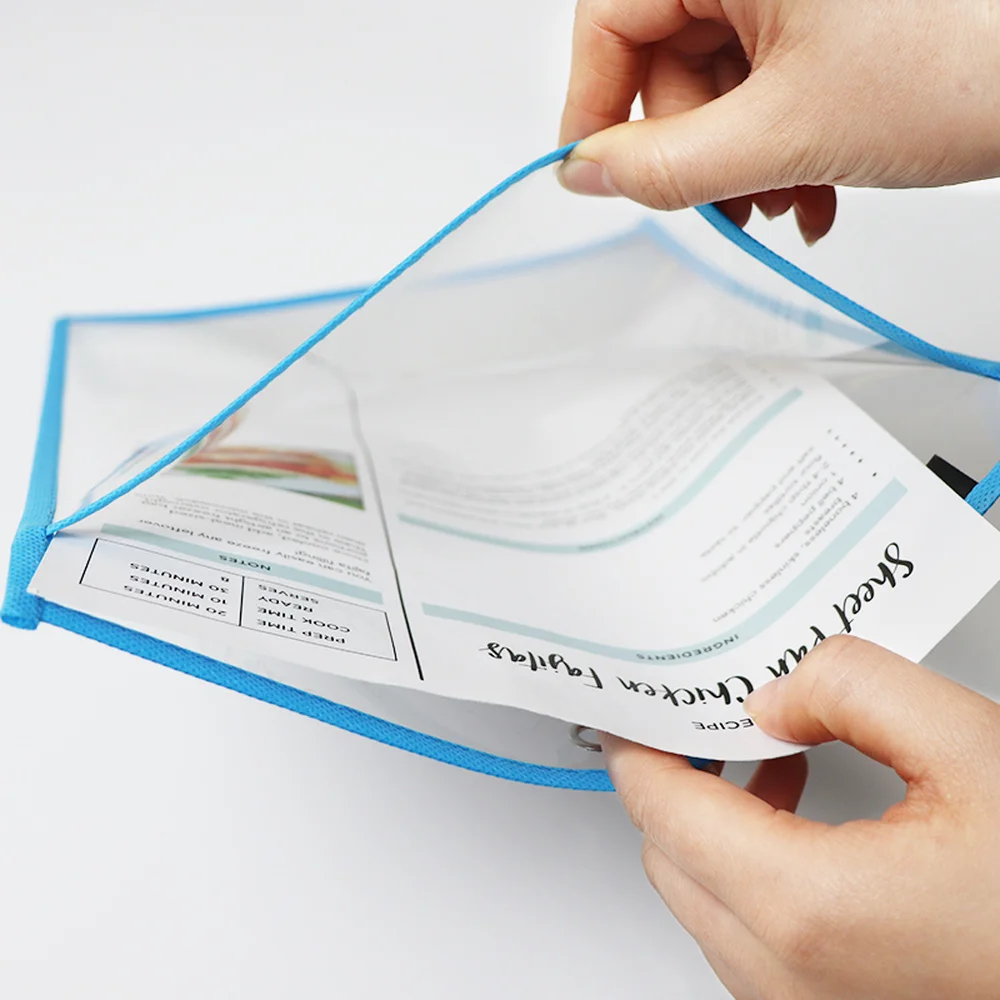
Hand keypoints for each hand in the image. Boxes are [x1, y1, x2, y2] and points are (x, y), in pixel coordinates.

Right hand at [558, 0, 999, 243]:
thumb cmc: (969, 61)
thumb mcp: (785, 133)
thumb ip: (667, 166)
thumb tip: (588, 176)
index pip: (610, 18)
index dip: (593, 107)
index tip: (591, 173)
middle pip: (668, 60)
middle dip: (695, 151)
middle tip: (724, 203)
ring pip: (720, 82)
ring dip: (741, 162)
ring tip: (786, 202)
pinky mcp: (828, 14)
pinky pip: (766, 80)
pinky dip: (777, 144)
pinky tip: (811, 185)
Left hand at [601, 635, 999, 999]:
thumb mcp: (971, 746)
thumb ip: (853, 687)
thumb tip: (775, 693)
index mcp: (810, 909)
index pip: (662, 811)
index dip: (639, 744)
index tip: (638, 705)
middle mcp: (796, 982)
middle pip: (670, 860)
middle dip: (673, 781)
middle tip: (703, 720)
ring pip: (707, 904)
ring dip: (713, 827)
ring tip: (765, 761)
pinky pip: (754, 941)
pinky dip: (751, 873)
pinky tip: (801, 823)